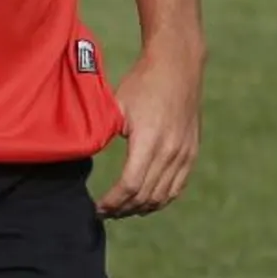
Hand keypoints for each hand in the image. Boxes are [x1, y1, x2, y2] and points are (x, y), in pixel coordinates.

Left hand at [96, 43, 202, 219]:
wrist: (177, 65)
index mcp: (149, 141)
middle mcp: (170, 151)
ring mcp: (184, 153)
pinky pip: (177, 187)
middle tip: (106, 212)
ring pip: (162, 196)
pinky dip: (161, 199)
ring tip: (123, 209)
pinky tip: (146, 201)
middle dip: (123, 209)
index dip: (112, 202)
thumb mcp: (118, 107)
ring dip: (141, 208)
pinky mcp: (192, 151)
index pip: (130, 186)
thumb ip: (104, 134)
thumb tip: (84, 156)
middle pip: (145, 196)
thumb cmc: (143, 82)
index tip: (97, 207)